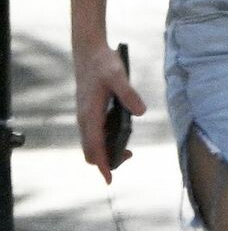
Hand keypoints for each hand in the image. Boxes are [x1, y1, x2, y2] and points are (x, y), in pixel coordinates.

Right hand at [74, 41, 145, 183]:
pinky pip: (93, 135)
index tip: (109, 179)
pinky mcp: (88, 112)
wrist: (89, 51)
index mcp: (90, 115)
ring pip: (91, 144)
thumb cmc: (103, 63)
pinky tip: (119, 137)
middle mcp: (84, 119)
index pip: (93, 147)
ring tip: (127, 151)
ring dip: (106, 152)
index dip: (102, 164)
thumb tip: (140, 112)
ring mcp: (84, 116)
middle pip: (91, 151)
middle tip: (129, 157)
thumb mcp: (118, 76)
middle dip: (107, 161)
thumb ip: (129, 94)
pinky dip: (103, 142)